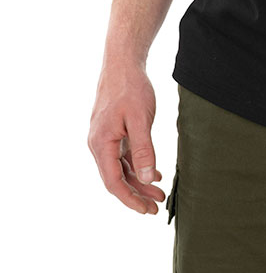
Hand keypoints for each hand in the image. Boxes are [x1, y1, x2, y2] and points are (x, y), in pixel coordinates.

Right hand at [87, 62, 166, 215]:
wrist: (123, 62)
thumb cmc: (131, 88)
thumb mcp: (140, 119)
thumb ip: (144, 150)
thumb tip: (147, 179)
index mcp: (101, 144)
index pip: (113, 182)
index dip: (130, 199)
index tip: (146, 210)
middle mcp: (99, 144)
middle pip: (116, 178)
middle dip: (136, 194)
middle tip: (156, 207)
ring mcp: (105, 138)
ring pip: (120, 168)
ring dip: (138, 181)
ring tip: (159, 193)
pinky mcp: (113, 131)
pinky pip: (123, 156)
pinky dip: (137, 166)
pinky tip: (153, 172)